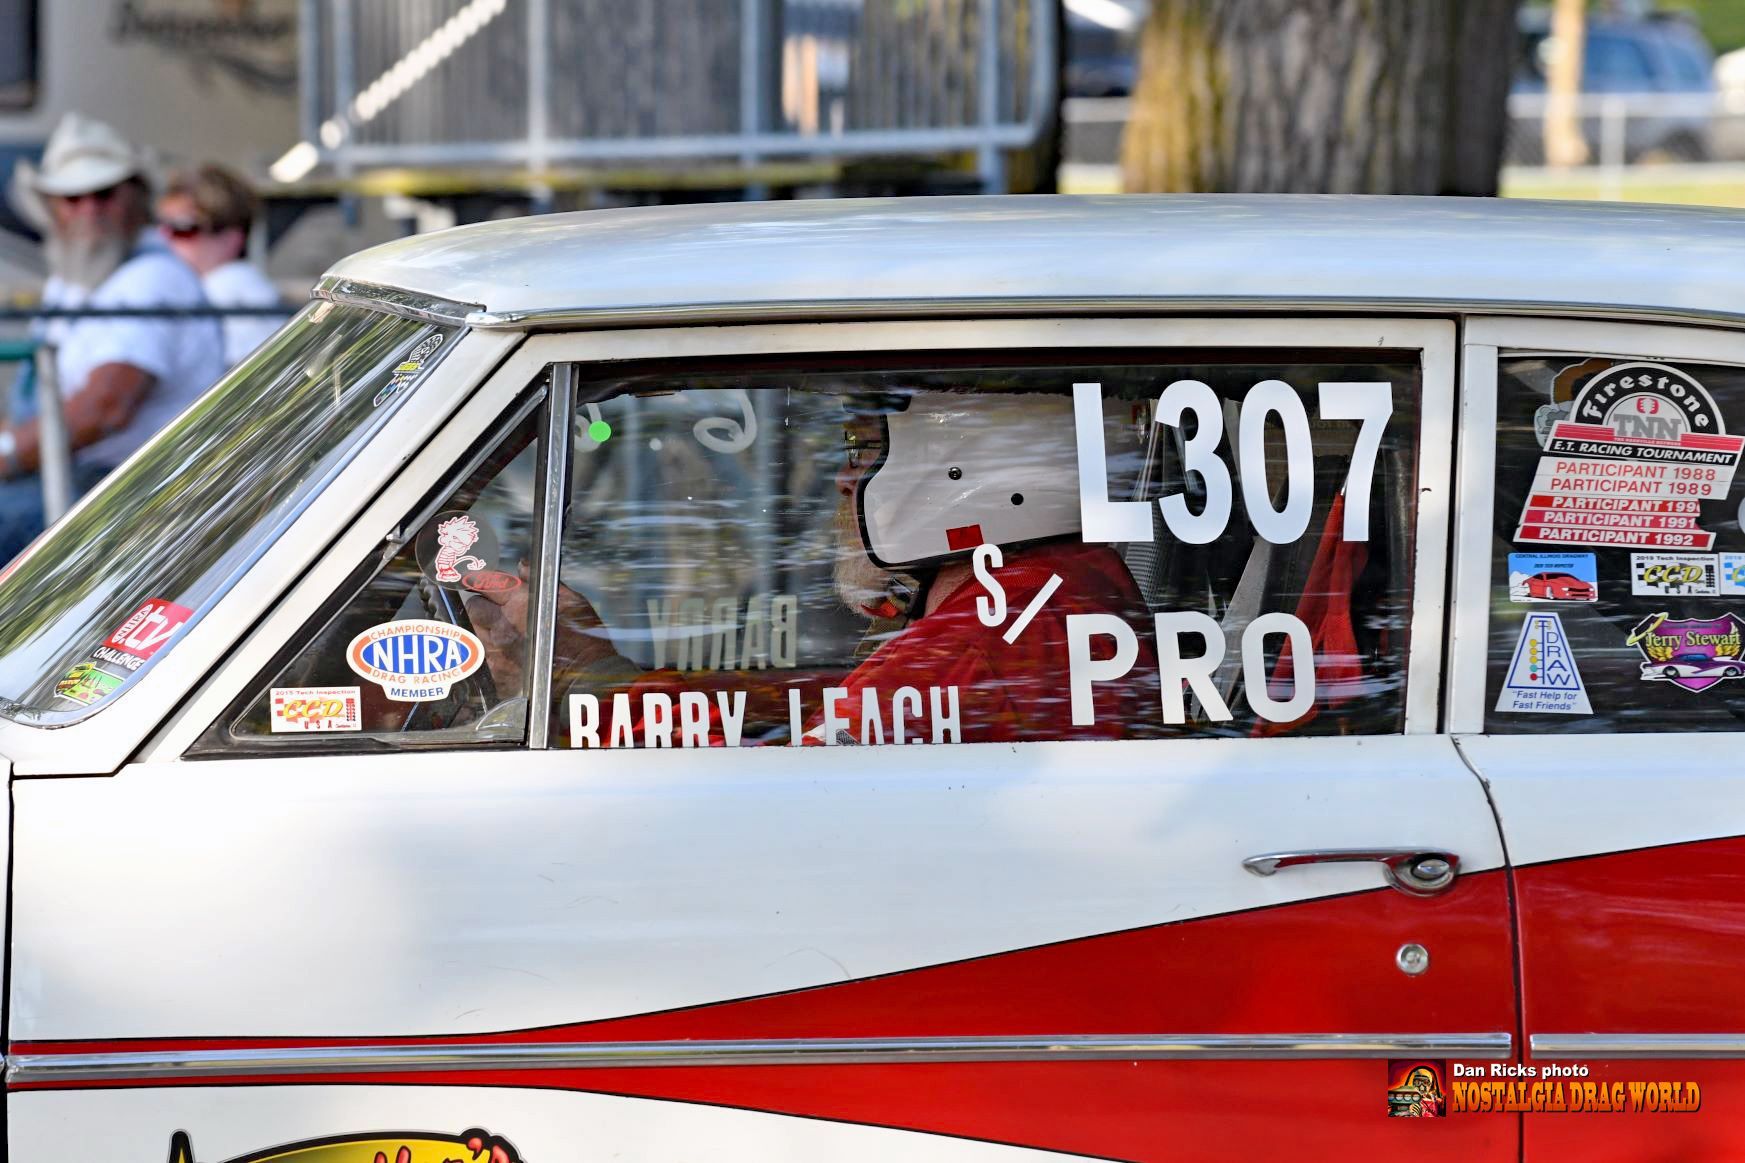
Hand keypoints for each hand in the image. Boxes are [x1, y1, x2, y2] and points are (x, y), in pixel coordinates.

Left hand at [462, 560, 620, 690]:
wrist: (586, 677)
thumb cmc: (583, 637)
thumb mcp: (571, 600)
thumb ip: (540, 581)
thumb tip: (522, 566)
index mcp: (519, 602)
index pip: (485, 583)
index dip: (479, 581)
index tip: (475, 581)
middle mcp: (502, 624)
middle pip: (474, 608)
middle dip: (482, 606)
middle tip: (494, 610)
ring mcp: (497, 650)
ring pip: (475, 632)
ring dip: (485, 630)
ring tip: (502, 634)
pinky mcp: (496, 673)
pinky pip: (483, 658)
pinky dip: (491, 654)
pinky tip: (507, 656)